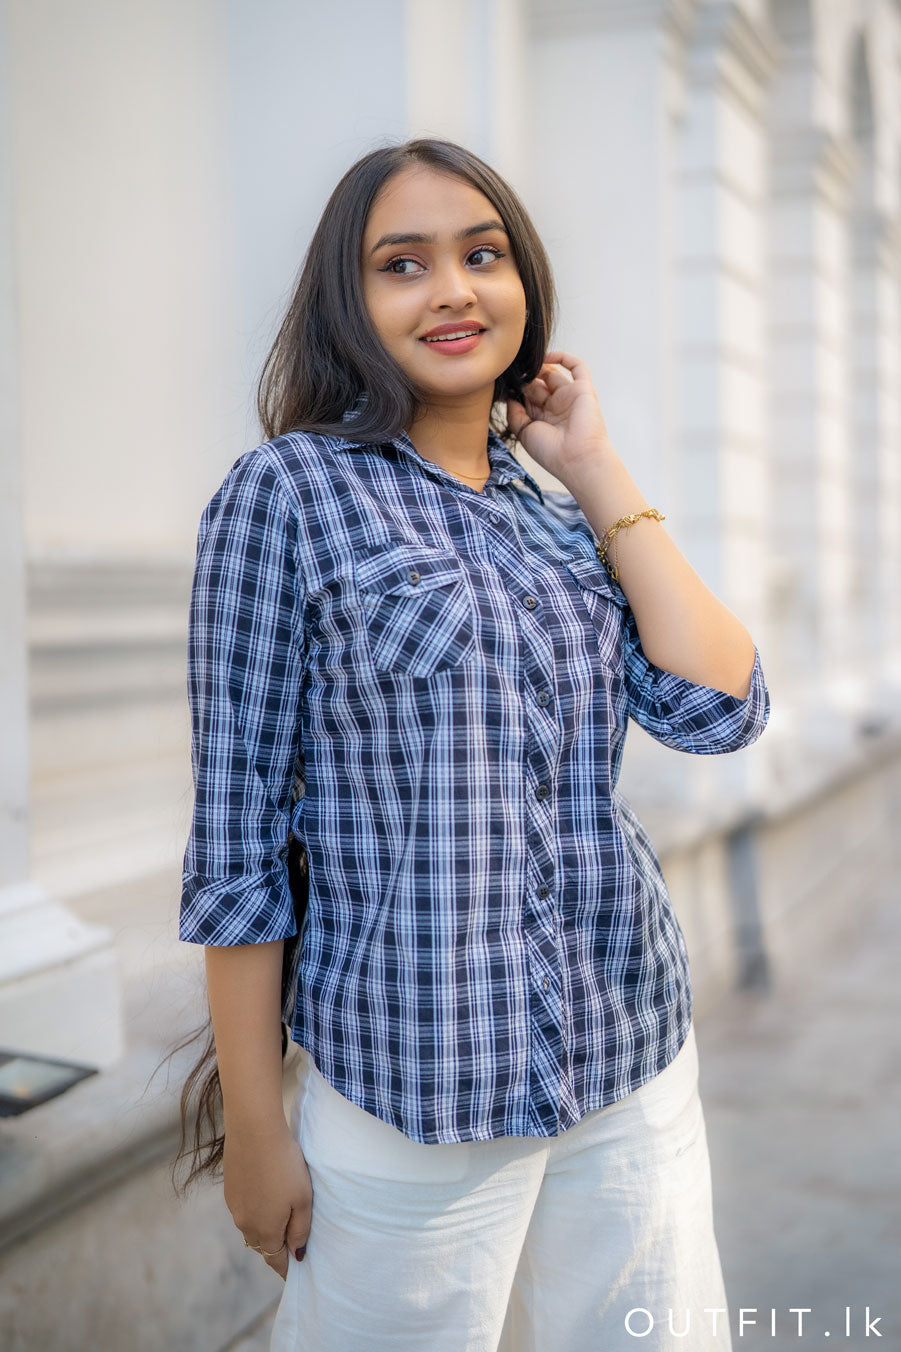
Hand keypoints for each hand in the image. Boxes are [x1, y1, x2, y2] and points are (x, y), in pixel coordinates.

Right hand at [223, 1119, 312, 1281]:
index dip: (287, 1268)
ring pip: (252, 1227)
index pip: (276, 1260)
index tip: (297, 1271)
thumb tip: (297, 1254)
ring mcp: (234, 1206)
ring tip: (281, 1218)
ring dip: (265, 1228)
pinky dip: (256, 1210)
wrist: (254, 1130)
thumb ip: (300, 1230)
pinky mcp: (230, 1189)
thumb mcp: (303, 1199)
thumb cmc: (285, 1164)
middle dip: (277, 1248)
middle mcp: (245, 1224)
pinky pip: (244, 1209)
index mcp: (265, 1231)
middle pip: (263, 1246)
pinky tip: (266, 1195)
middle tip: (292, 1244)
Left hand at [505, 350, 611, 486]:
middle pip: (537, 384)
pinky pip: (577, 367)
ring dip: (538, 368)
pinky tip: (546, 356)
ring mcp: (570, 397)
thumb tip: (509, 395)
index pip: (527, 397)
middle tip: (514, 376)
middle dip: (525, 379)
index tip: (503, 386)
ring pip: (552, 374)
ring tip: (526, 368)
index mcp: (543, 419)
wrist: (576, 458)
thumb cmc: (550, 451)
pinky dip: (563, 357)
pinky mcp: (583, 390)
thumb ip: (514, 413)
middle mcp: (556, 407)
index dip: (515, 390)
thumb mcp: (524, 432)